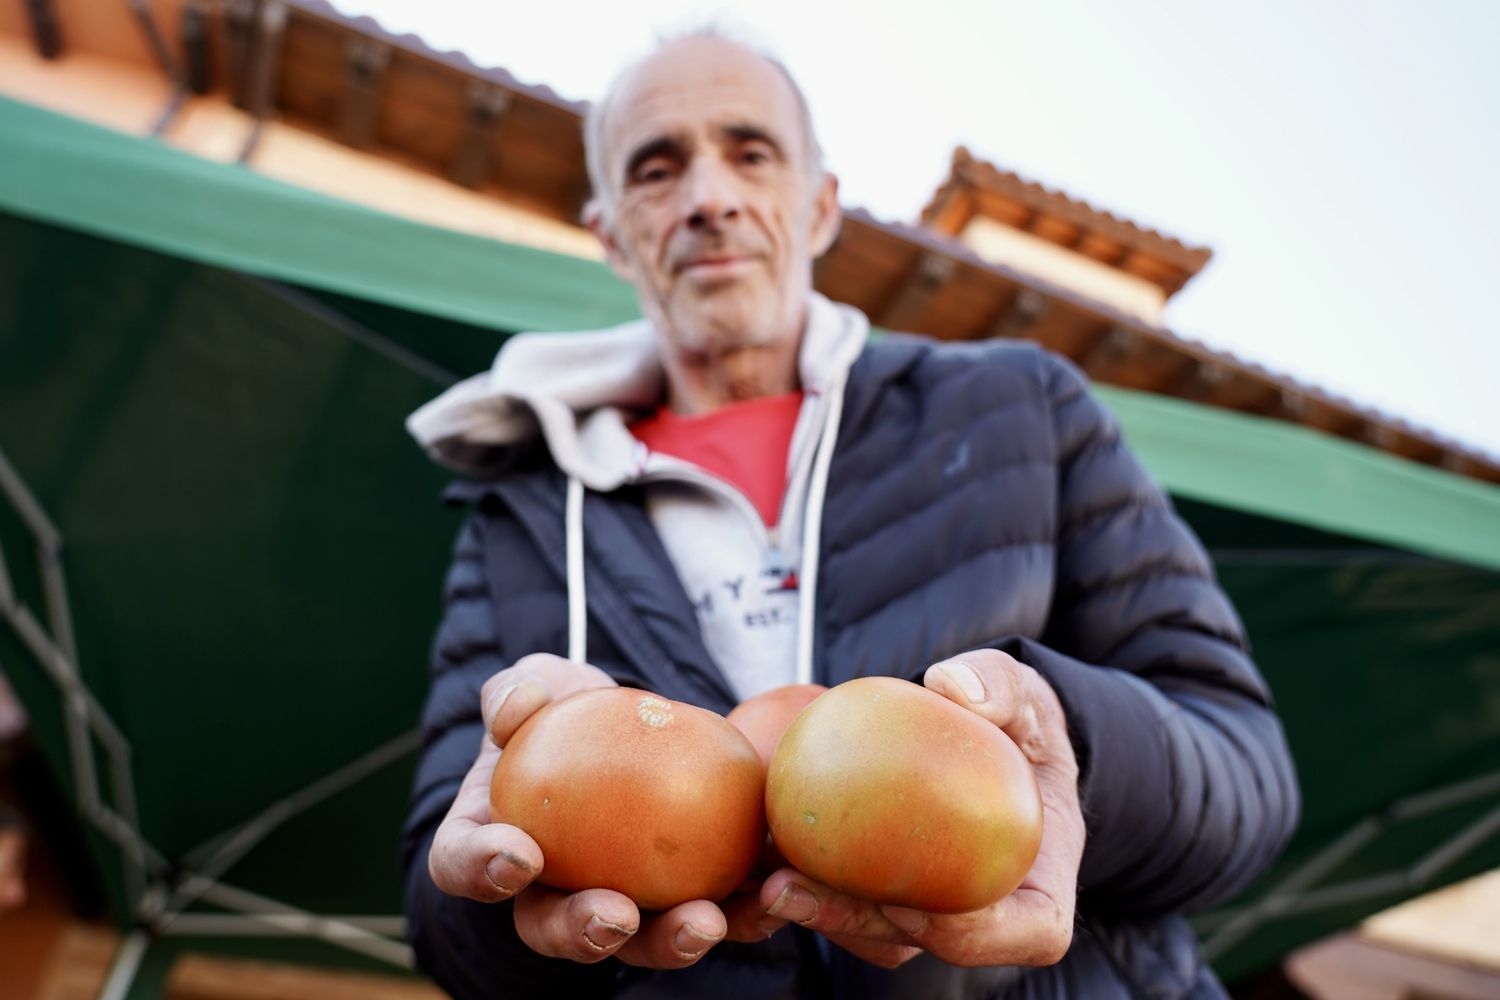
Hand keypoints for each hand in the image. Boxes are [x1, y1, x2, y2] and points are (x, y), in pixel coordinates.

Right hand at [427, 653, 792, 966]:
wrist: (625, 725)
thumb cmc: (561, 710)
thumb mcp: (533, 686)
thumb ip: (514, 694)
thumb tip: (518, 709)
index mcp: (489, 843)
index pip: (465, 865)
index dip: (484, 869)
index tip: (520, 854)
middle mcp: (548, 892)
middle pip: (554, 929)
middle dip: (585, 933)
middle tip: (616, 916)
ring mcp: (619, 903)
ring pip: (638, 939)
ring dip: (672, 940)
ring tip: (707, 921)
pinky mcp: (685, 896)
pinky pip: (714, 912)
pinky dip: (746, 912)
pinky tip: (775, 892)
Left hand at [755, 649, 1084, 968]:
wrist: (992, 739)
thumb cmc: (1018, 723)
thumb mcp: (1026, 696)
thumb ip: (1001, 686)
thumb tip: (952, 687)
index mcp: (1042, 884)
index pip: (1027, 930)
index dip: (972, 934)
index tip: (910, 901)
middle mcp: (989, 913)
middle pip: (928, 940)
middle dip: (857, 927)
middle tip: (791, 891)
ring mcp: (933, 912)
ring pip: (876, 934)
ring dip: (818, 915)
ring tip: (766, 882)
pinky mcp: (885, 895)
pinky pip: (845, 898)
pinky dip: (805, 880)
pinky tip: (762, 849)